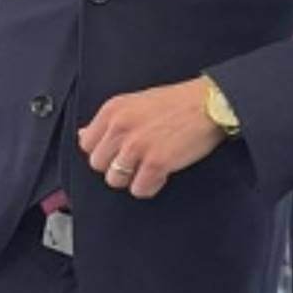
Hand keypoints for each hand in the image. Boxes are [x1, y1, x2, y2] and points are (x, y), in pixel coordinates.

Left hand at [77, 76, 225, 198]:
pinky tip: (162, 171)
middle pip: (98, 164)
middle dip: (117, 165)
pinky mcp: (155, 162)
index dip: (104, 151)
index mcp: (114, 109)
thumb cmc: (176, 102)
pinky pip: (139, 189)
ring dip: (132, 177)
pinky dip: (151, 185)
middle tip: (137, 159)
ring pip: (115, 180)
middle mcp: (120, 126)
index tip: (118, 151)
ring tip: (150, 164)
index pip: (87, 144)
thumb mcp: (136, 102)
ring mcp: (137, 145)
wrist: (209, 104)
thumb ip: (110, 120)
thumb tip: (84, 135)